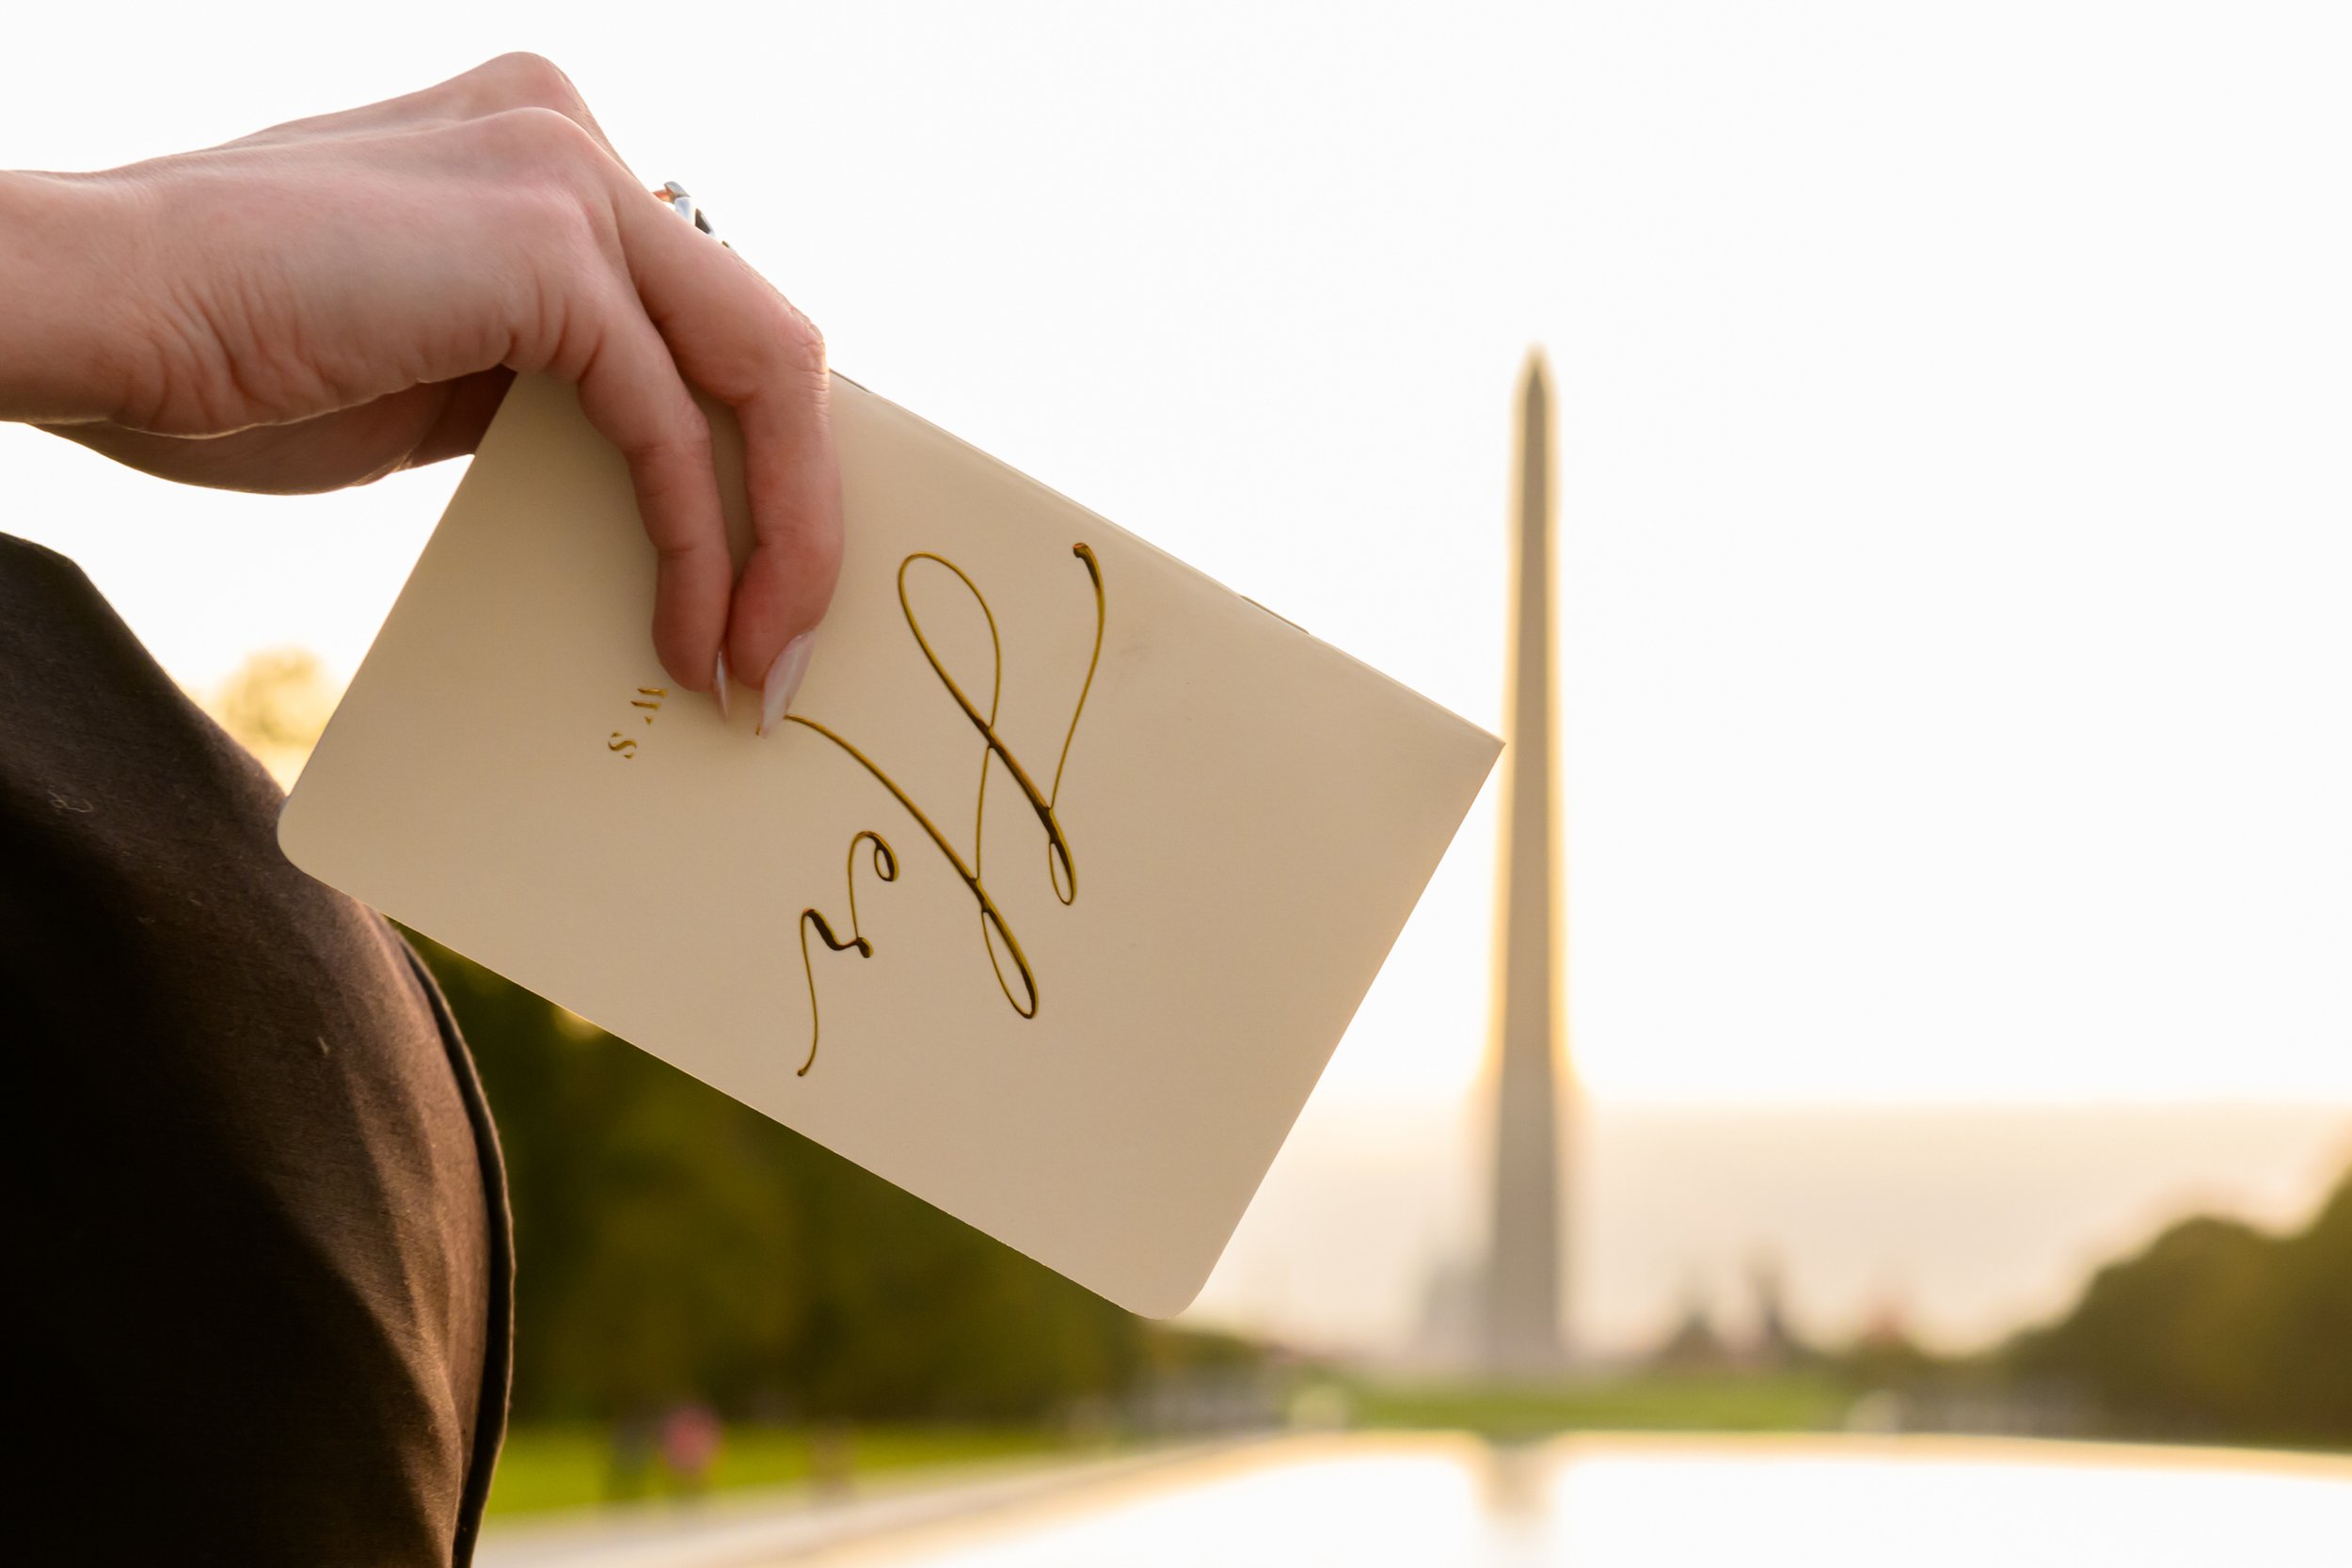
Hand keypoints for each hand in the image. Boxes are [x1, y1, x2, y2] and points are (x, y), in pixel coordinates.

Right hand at [2, 53, 838, 711]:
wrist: (89, 320)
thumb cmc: (227, 364)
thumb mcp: (435, 372)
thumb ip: (550, 386)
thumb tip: (660, 483)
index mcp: (548, 158)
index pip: (708, 316)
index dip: (759, 460)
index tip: (761, 589)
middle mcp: (576, 140)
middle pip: (763, 342)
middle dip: (798, 514)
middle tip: (787, 650)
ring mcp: (568, 175)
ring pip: (757, 376)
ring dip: (777, 543)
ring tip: (752, 666)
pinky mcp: (547, 245)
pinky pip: (672, 422)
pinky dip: (695, 544)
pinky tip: (683, 635)